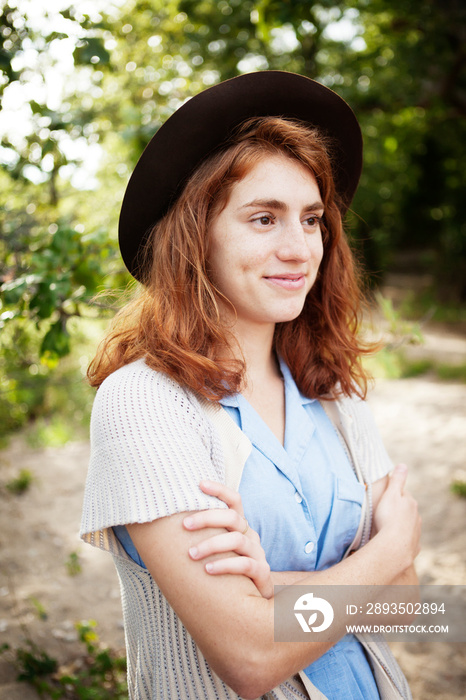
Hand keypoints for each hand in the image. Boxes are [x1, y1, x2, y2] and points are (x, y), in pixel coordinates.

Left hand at [183, 480, 273, 598]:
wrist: (254, 597)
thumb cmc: (229, 569)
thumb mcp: (219, 549)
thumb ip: (205, 534)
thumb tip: (171, 521)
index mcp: (239, 526)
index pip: (234, 500)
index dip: (220, 489)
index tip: (200, 483)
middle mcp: (250, 535)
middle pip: (232, 517)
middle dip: (207, 518)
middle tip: (185, 524)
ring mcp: (257, 553)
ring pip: (237, 541)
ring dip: (211, 545)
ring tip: (191, 554)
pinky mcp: (261, 572)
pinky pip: (245, 565)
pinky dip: (225, 565)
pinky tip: (207, 570)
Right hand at [373, 464, 421, 570]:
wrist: (394, 547)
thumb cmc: (389, 518)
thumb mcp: (390, 494)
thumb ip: (397, 480)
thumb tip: (403, 465)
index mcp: (410, 503)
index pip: (403, 494)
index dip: (393, 495)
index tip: (384, 498)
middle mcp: (416, 516)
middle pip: (406, 510)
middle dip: (397, 510)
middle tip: (383, 513)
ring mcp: (416, 532)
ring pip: (408, 524)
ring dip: (399, 524)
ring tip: (386, 527)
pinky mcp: (413, 546)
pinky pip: (407, 540)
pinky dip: (401, 539)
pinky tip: (394, 541)